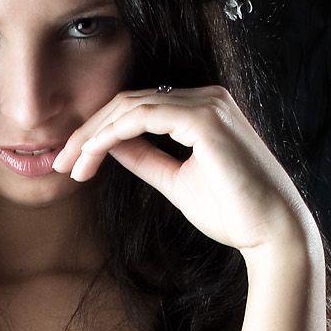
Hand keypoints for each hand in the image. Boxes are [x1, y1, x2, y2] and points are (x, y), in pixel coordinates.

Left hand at [52, 84, 319, 259]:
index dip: (99, 133)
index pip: (137, 109)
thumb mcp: (176, 181)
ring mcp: (207, 104)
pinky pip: (142, 117)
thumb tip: (110, 145)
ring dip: (92, 136)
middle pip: (127, 102)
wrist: (271, 232)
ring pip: (129, 106)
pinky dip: (110, 135)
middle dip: (87, 133)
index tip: (73, 164)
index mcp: (202, 109)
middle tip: (59, 163)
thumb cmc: (233, 212)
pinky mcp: (204, 119)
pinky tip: (91, 157)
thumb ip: (145, 159)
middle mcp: (206, 97)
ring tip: (70, 165)